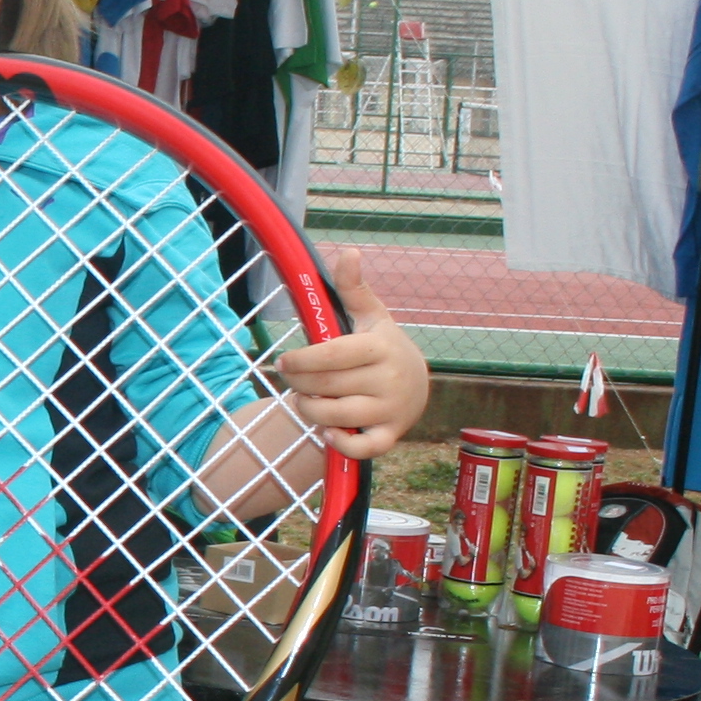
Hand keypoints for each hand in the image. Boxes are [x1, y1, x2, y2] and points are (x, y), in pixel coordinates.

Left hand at [274, 266, 430, 460]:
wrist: (417, 384)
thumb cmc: (383, 346)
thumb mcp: (371, 314)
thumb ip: (354, 287)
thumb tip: (348, 251)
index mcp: (380, 347)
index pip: (330, 356)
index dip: (300, 360)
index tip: (283, 360)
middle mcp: (388, 380)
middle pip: (325, 386)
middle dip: (298, 384)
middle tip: (292, 379)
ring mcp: (391, 410)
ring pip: (334, 417)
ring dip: (309, 410)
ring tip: (307, 399)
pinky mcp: (390, 435)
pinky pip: (361, 449)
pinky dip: (340, 444)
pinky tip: (328, 430)